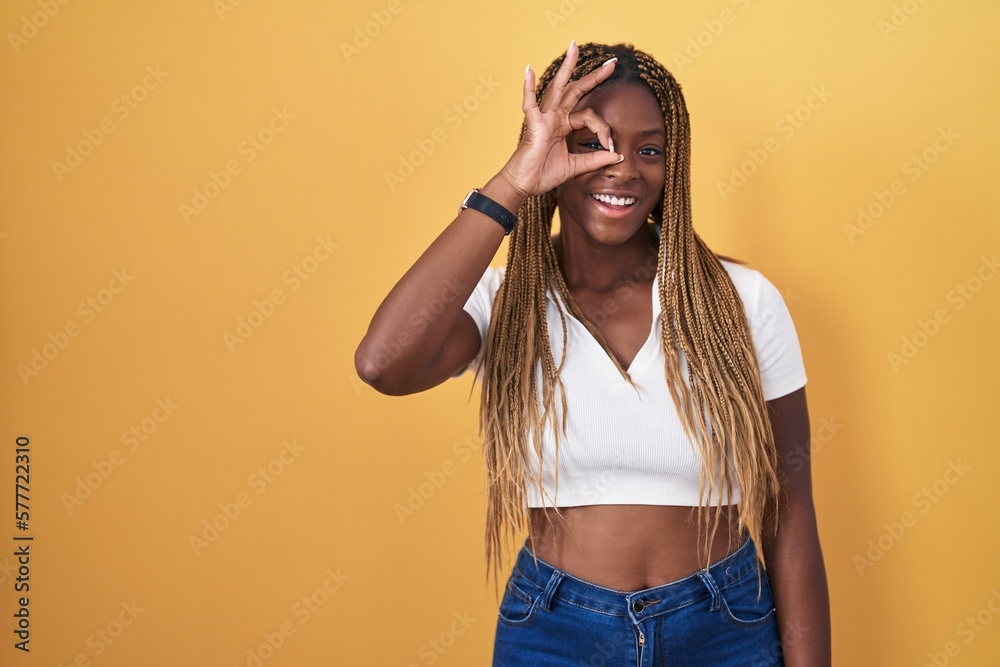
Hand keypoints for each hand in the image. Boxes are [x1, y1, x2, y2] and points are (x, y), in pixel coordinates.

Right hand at [500, 42, 623, 198]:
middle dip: (594, 76)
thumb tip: (617, 155)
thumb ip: (595, 160)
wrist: (523, 185)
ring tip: (574, 48)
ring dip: (566, 68)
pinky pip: (530, 104)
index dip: (604, 130)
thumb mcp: (575, 167)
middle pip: (576, 90)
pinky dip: (528, 88)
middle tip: (612, 63)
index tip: (611, 147)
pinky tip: (529, 71)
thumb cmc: (542, 174)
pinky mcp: (533, 125)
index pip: (590, 117)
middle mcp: (555, 117)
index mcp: (564, 125)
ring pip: (557, 88)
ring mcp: (544, 119)